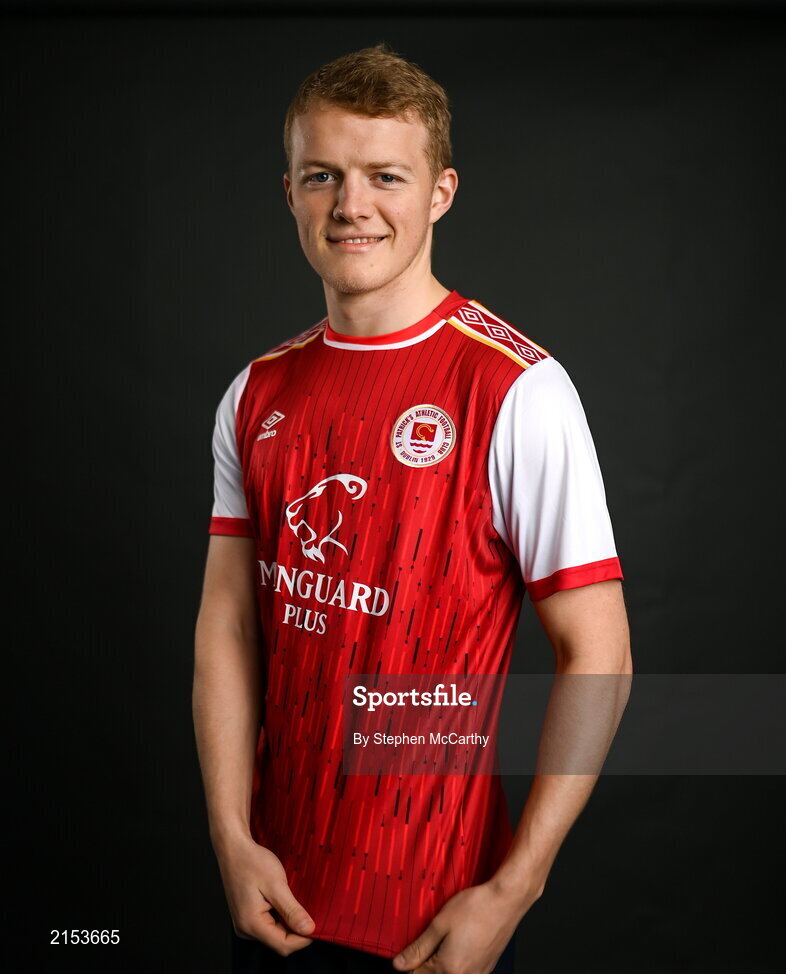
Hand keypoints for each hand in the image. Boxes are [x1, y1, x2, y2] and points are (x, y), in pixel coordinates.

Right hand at [215, 833, 315, 955]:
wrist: (233, 849)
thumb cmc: (251, 862)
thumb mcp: (276, 885)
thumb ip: (292, 910)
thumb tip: (308, 930)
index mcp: (251, 924)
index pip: (283, 945)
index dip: (303, 938)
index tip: (316, 925)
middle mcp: (245, 929)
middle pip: (279, 941)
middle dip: (297, 930)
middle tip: (308, 909)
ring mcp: (244, 924)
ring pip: (275, 934)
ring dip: (289, 923)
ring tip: (293, 901)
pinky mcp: (247, 917)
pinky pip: (268, 925)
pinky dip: (280, 917)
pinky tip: (283, 901)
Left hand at [391, 880, 534, 973]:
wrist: (506, 900)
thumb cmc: (476, 908)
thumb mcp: (440, 924)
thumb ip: (419, 948)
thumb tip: (400, 964)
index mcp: (449, 970)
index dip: (410, 960)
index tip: (411, 948)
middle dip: (426, 962)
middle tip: (431, 939)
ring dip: (442, 961)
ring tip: (447, 938)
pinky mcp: (487, 968)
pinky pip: (465, 971)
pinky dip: (457, 961)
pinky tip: (460, 941)